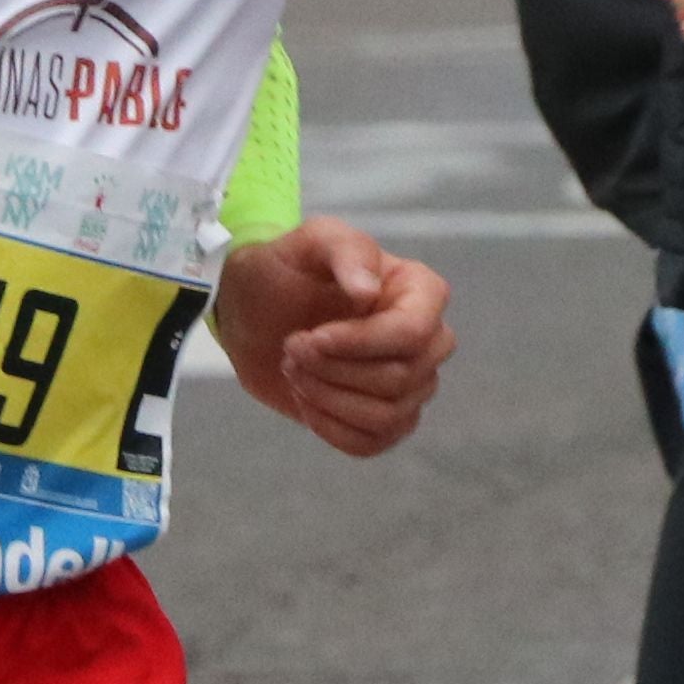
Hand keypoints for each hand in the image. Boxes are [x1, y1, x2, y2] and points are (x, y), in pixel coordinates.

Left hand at [218, 217, 453, 456]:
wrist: (255, 311)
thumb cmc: (287, 269)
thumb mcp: (310, 241)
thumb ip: (345, 251)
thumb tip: (369, 291)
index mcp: (421, 292)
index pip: (412, 333)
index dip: (359, 343)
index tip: (311, 336)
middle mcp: (428, 341)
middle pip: (401, 378)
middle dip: (335, 369)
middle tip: (292, 347)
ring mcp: (411, 385)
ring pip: (387, 415)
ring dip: (327, 397)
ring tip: (294, 369)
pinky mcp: (385, 420)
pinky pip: (372, 443)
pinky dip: (330, 427)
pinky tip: (305, 398)